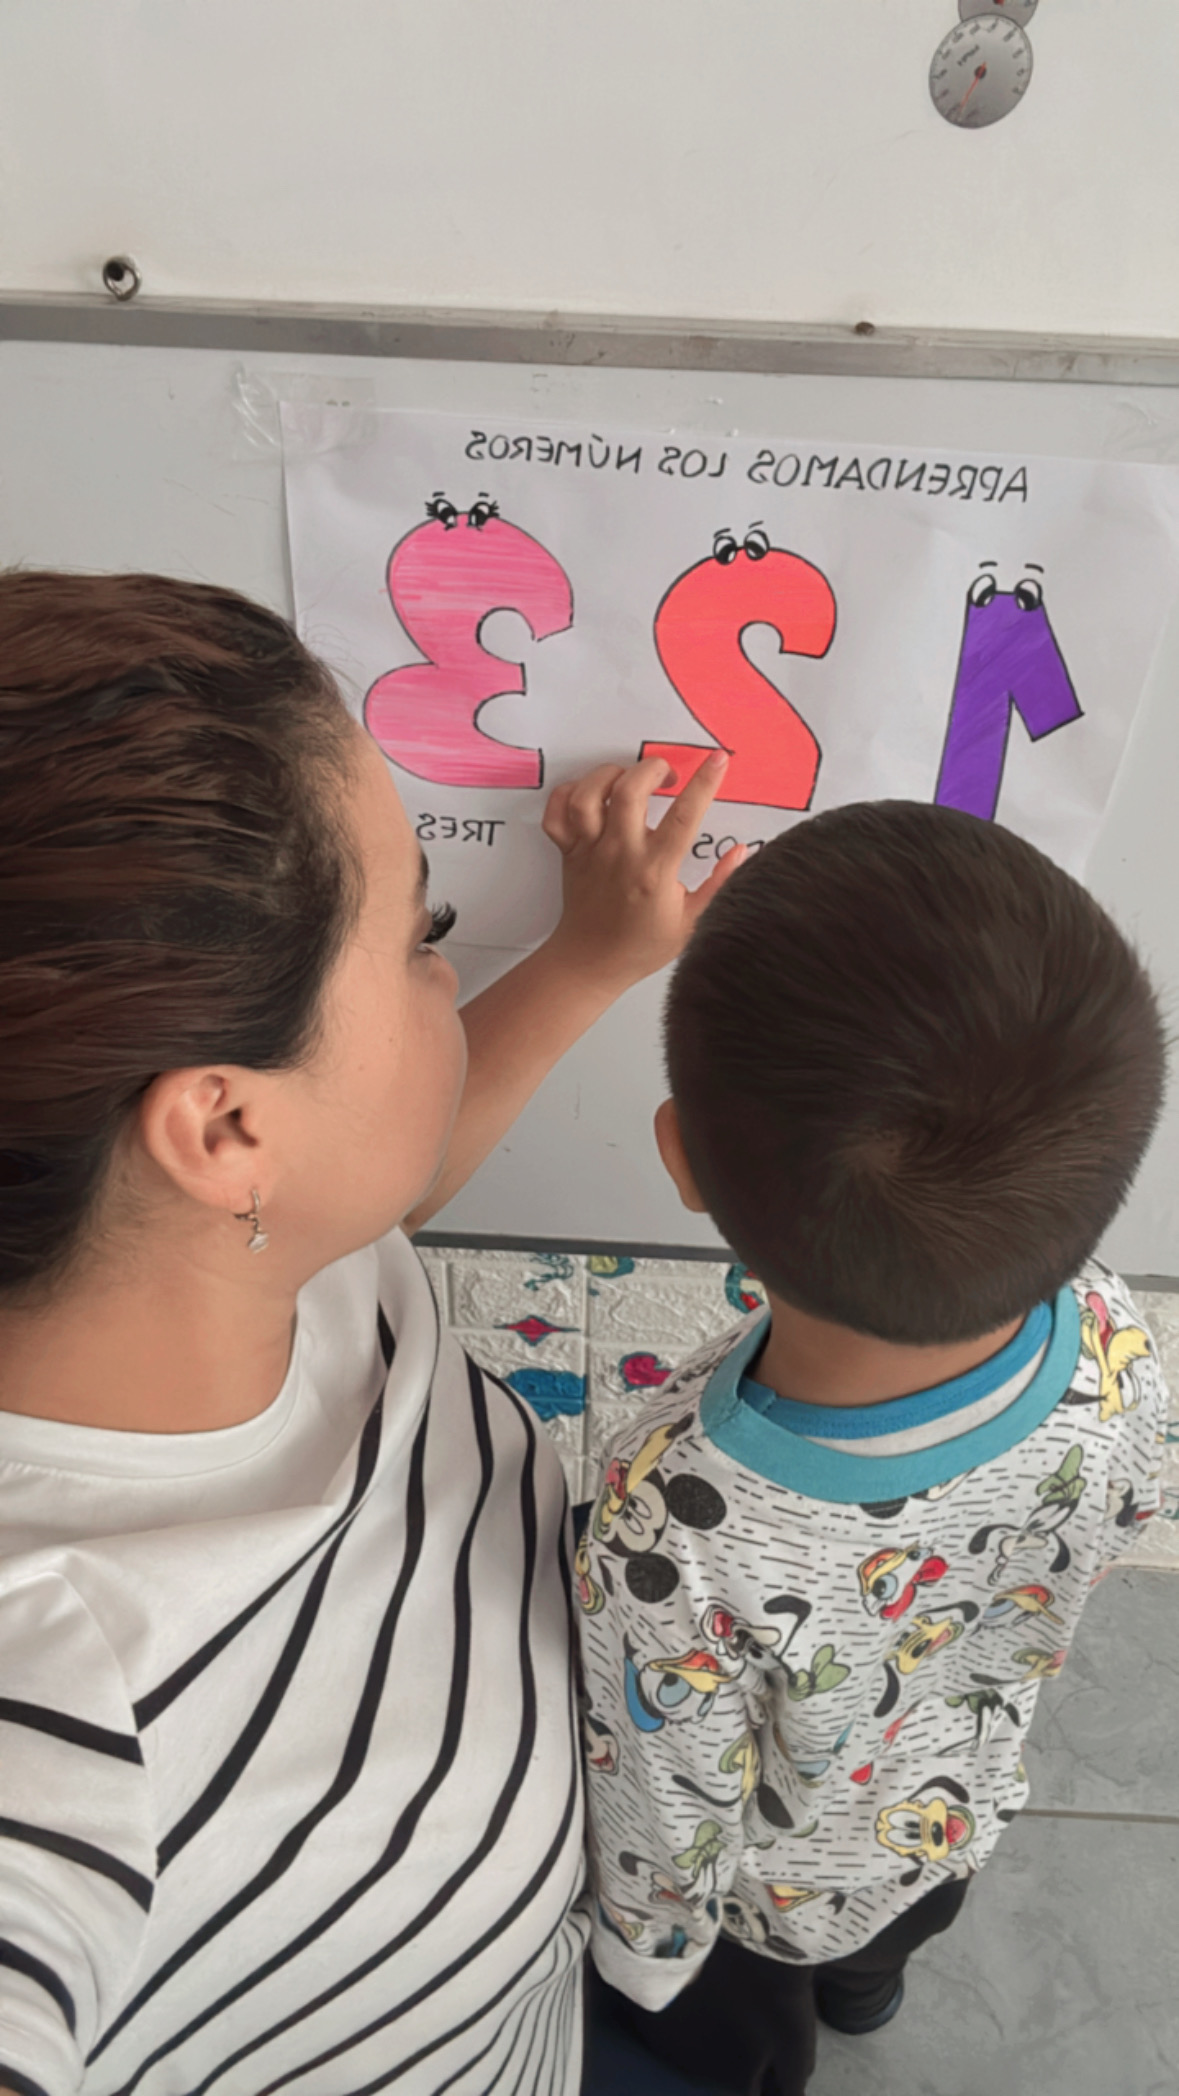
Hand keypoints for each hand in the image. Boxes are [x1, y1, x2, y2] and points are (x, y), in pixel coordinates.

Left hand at [540, 752, 744, 992]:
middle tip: (667, 775)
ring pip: (588, 794)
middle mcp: (620, 854)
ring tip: (627, 779)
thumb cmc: (640, 946)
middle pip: (629, 790)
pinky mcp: (569, 852)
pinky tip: (591, 794)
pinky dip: (568, 794)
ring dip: (609, 775)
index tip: (717, 761)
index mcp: (654, 871)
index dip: (705, 782)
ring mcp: (590, 851)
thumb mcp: (692, 920)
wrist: (591, 963)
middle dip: (652, 768)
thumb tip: (740, 852)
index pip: (684, 815)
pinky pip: (557, 812)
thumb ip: (719, 883)